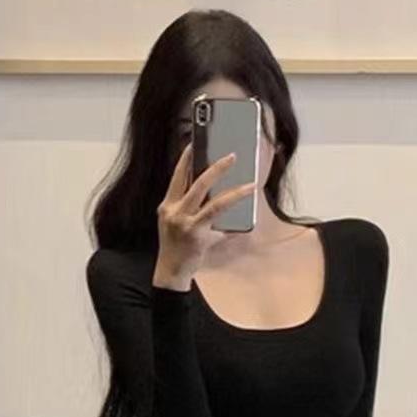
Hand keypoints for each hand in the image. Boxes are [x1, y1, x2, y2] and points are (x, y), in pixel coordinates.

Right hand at [152, 141, 255, 289]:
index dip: (185, 159)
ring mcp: (185, 222)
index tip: (193, 144)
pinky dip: (233, 214)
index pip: (177, 176)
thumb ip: (193, 209)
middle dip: (217, 168)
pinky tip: (246, 212)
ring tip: (249, 185)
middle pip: (198, 183)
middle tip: (232, 157)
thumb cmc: (176, 247)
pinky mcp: (197, 235)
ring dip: (234, 191)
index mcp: (167, 205)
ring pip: (213, 200)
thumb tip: (217, 196)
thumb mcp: (178, 223)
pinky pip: (219, 220)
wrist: (170, 272)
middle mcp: (174, 211)